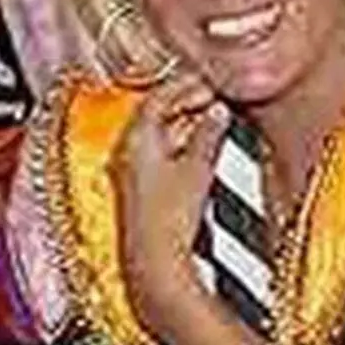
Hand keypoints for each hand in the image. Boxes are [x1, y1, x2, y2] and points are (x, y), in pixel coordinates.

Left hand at [109, 67, 230, 327]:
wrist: (155, 263)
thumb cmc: (170, 218)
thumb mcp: (197, 168)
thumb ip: (208, 134)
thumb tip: (218, 111)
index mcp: (136, 138)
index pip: (157, 96)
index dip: (185, 85)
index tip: (208, 81)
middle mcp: (126, 149)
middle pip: (155, 112)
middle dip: (186, 101)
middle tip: (214, 95)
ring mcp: (129, 168)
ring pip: (157, 132)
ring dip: (184, 121)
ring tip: (213, 115)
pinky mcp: (138, 187)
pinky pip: (158, 151)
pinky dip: (179, 142)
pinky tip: (199, 144)